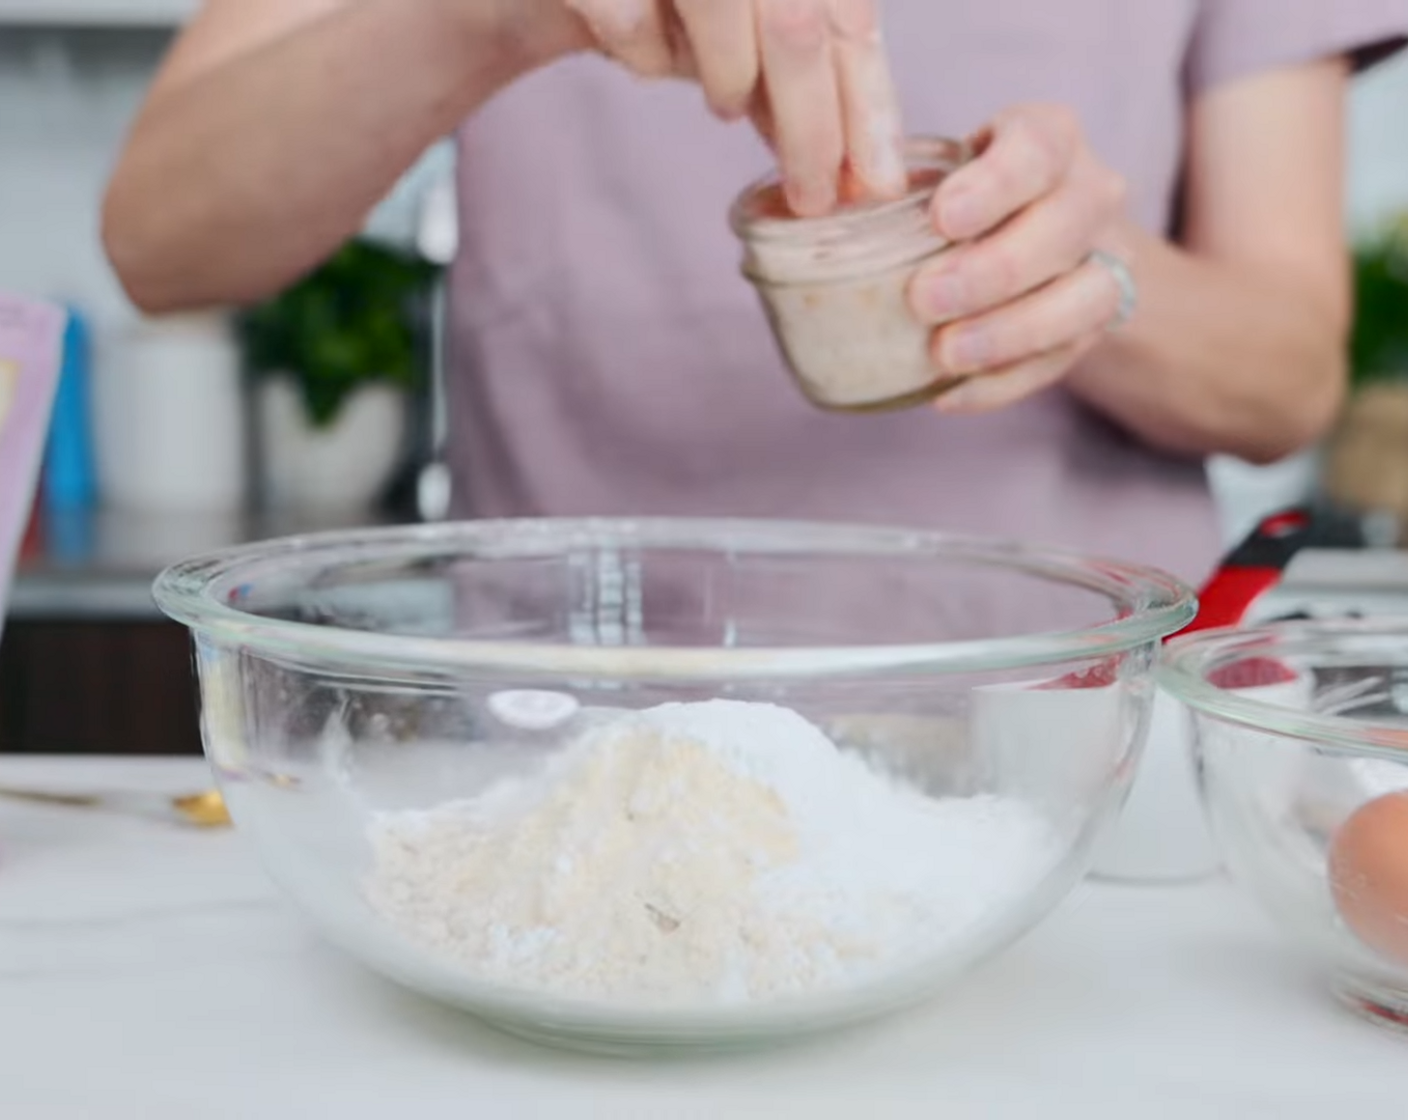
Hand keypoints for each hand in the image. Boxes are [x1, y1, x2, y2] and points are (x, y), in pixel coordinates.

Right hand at [554, 0, 905, 214]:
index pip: (849, 18)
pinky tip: (639, 54)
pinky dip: (643, 51)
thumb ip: (798, 87)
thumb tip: (863, 170)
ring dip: (730, 77)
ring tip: (721, 105)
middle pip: (802, 20)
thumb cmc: (662, 5)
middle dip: (814, 124)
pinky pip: (627, 13)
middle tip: (812, 200)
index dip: (867, 102)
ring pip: (726, 3)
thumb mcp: (742, 44)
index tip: (875, 185)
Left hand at [907, 104, 1131, 413]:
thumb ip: (893, 182)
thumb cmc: (963, 196)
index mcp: (1049, 138)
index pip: (1038, 148)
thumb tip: (830, 198)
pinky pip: (1062, 359)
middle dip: (995, 268)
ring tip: (945, 354)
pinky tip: (950, 393)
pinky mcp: (1095, 324)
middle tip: (925, 298)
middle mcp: (1090, 193)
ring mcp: (1103, 260)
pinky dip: (1005, 382)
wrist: (1031, 240)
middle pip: (1065, 226)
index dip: (995, 184)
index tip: (943, 217)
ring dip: (1012, 331)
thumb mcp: (934, 173)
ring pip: (1086, 296)